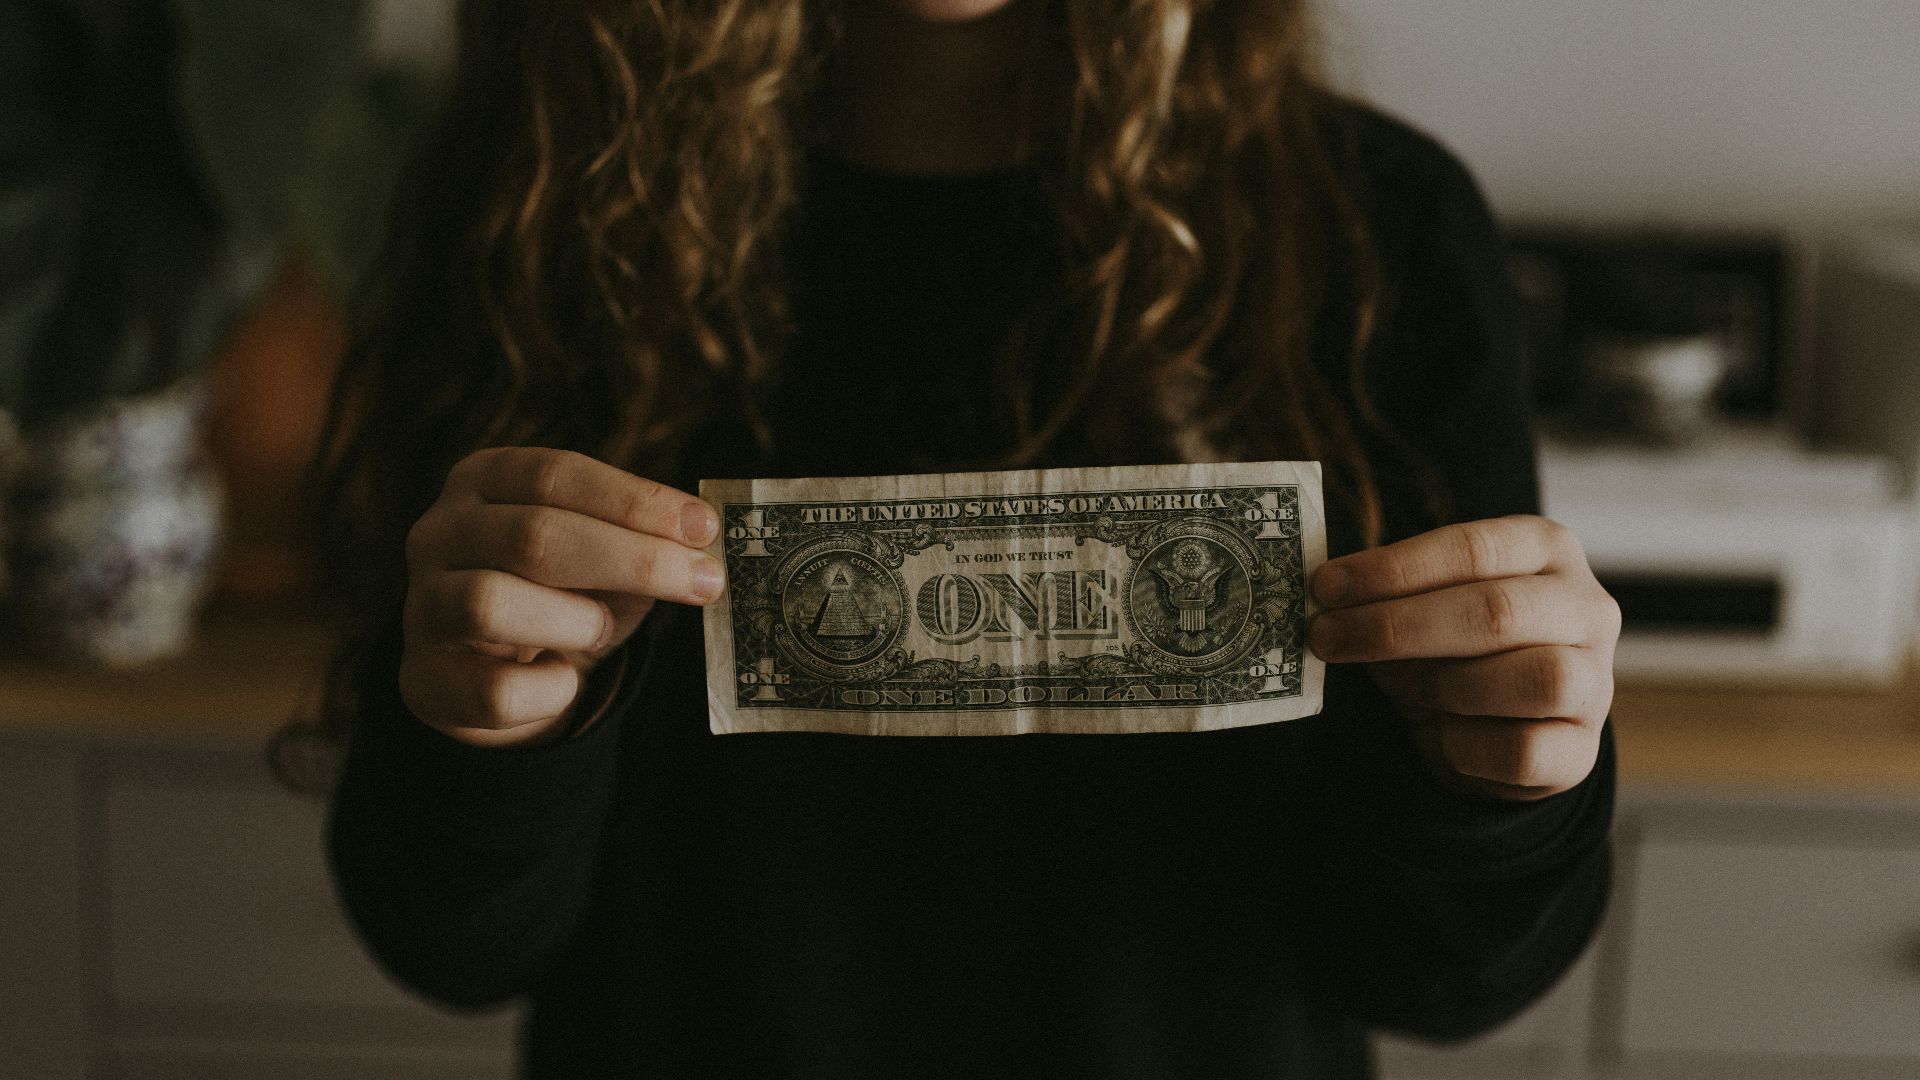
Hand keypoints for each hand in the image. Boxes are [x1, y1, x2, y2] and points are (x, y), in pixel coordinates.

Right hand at [398, 447, 724, 747]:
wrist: (494, 673)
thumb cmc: (560, 594)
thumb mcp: (601, 556)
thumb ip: (641, 542)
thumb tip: (699, 544)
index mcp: (484, 480)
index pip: (556, 474)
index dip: (635, 501)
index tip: (704, 527)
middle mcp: (440, 533)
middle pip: (533, 536)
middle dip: (632, 560)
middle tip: (703, 582)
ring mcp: (421, 606)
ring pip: (490, 604)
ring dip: (574, 620)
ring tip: (601, 629)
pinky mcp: (422, 680)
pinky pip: (493, 691)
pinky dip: (550, 691)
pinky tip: (566, 679)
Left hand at [1308, 515, 1618, 800]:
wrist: (1496, 728)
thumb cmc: (1452, 649)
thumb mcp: (1421, 608)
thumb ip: (1387, 596)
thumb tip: (1327, 603)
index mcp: (1545, 549)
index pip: (1472, 548)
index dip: (1393, 569)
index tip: (1325, 587)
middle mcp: (1585, 607)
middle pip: (1497, 611)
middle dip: (1397, 626)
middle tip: (1327, 637)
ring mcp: (1595, 681)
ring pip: (1534, 678)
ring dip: (1443, 684)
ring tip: (1399, 688)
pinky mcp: (1583, 751)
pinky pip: (1524, 750)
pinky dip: (1466, 746)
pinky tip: (1439, 736)